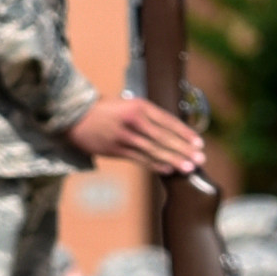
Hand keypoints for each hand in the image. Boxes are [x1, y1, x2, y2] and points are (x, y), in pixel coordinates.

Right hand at [61, 92, 204, 176]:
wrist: (76, 116)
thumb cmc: (105, 110)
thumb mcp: (128, 105)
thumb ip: (147, 116)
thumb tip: (171, 131)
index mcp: (140, 106)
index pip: (168, 121)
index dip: (185, 133)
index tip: (199, 142)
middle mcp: (134, 120)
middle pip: (164, 138)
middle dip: (184, 149)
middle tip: (200, 158)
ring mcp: (124, 136)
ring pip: (154, 150)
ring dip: (173, 160)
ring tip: (188, 167)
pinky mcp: (116, 149)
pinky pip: (140, 159)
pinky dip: (155, 165)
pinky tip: (167, 170)